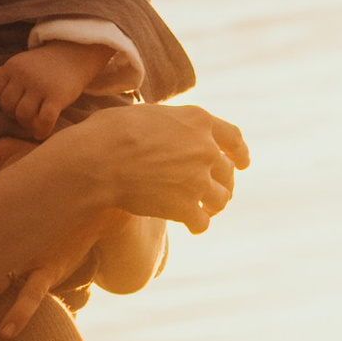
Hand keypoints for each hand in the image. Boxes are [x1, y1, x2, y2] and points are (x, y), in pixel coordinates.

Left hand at [0, 39, 120, 137]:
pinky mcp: (56, 97)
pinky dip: (41, 130)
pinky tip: (41, 133)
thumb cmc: (42, 65)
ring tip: (34, 121)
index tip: (16, 100)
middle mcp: (24, 76)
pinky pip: (44, 120)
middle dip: (14, 112)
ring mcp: (40, 87)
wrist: (74, 55)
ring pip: (22, 115)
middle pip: (7, 105)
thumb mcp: (17, 65)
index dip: (3, 99)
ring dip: (26, 123)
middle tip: (27, 111)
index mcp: (12, 68)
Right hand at [82, 102, 246, 235]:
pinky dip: (197, 224)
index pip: (233, 137)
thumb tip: (161, 128)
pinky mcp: (187, 207)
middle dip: (223, 183)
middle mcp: (205, 148)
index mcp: (198, 120)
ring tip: (202, 211)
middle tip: (215, 193)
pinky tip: (190, 226)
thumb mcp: (144, 114)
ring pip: (220, 198)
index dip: (240, 152)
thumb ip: (165, 123)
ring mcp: (199, 179)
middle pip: (227, 171)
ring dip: (212, 206)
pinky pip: (202, 222)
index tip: (243, 163)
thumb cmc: (108, 133)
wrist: (98, 162)